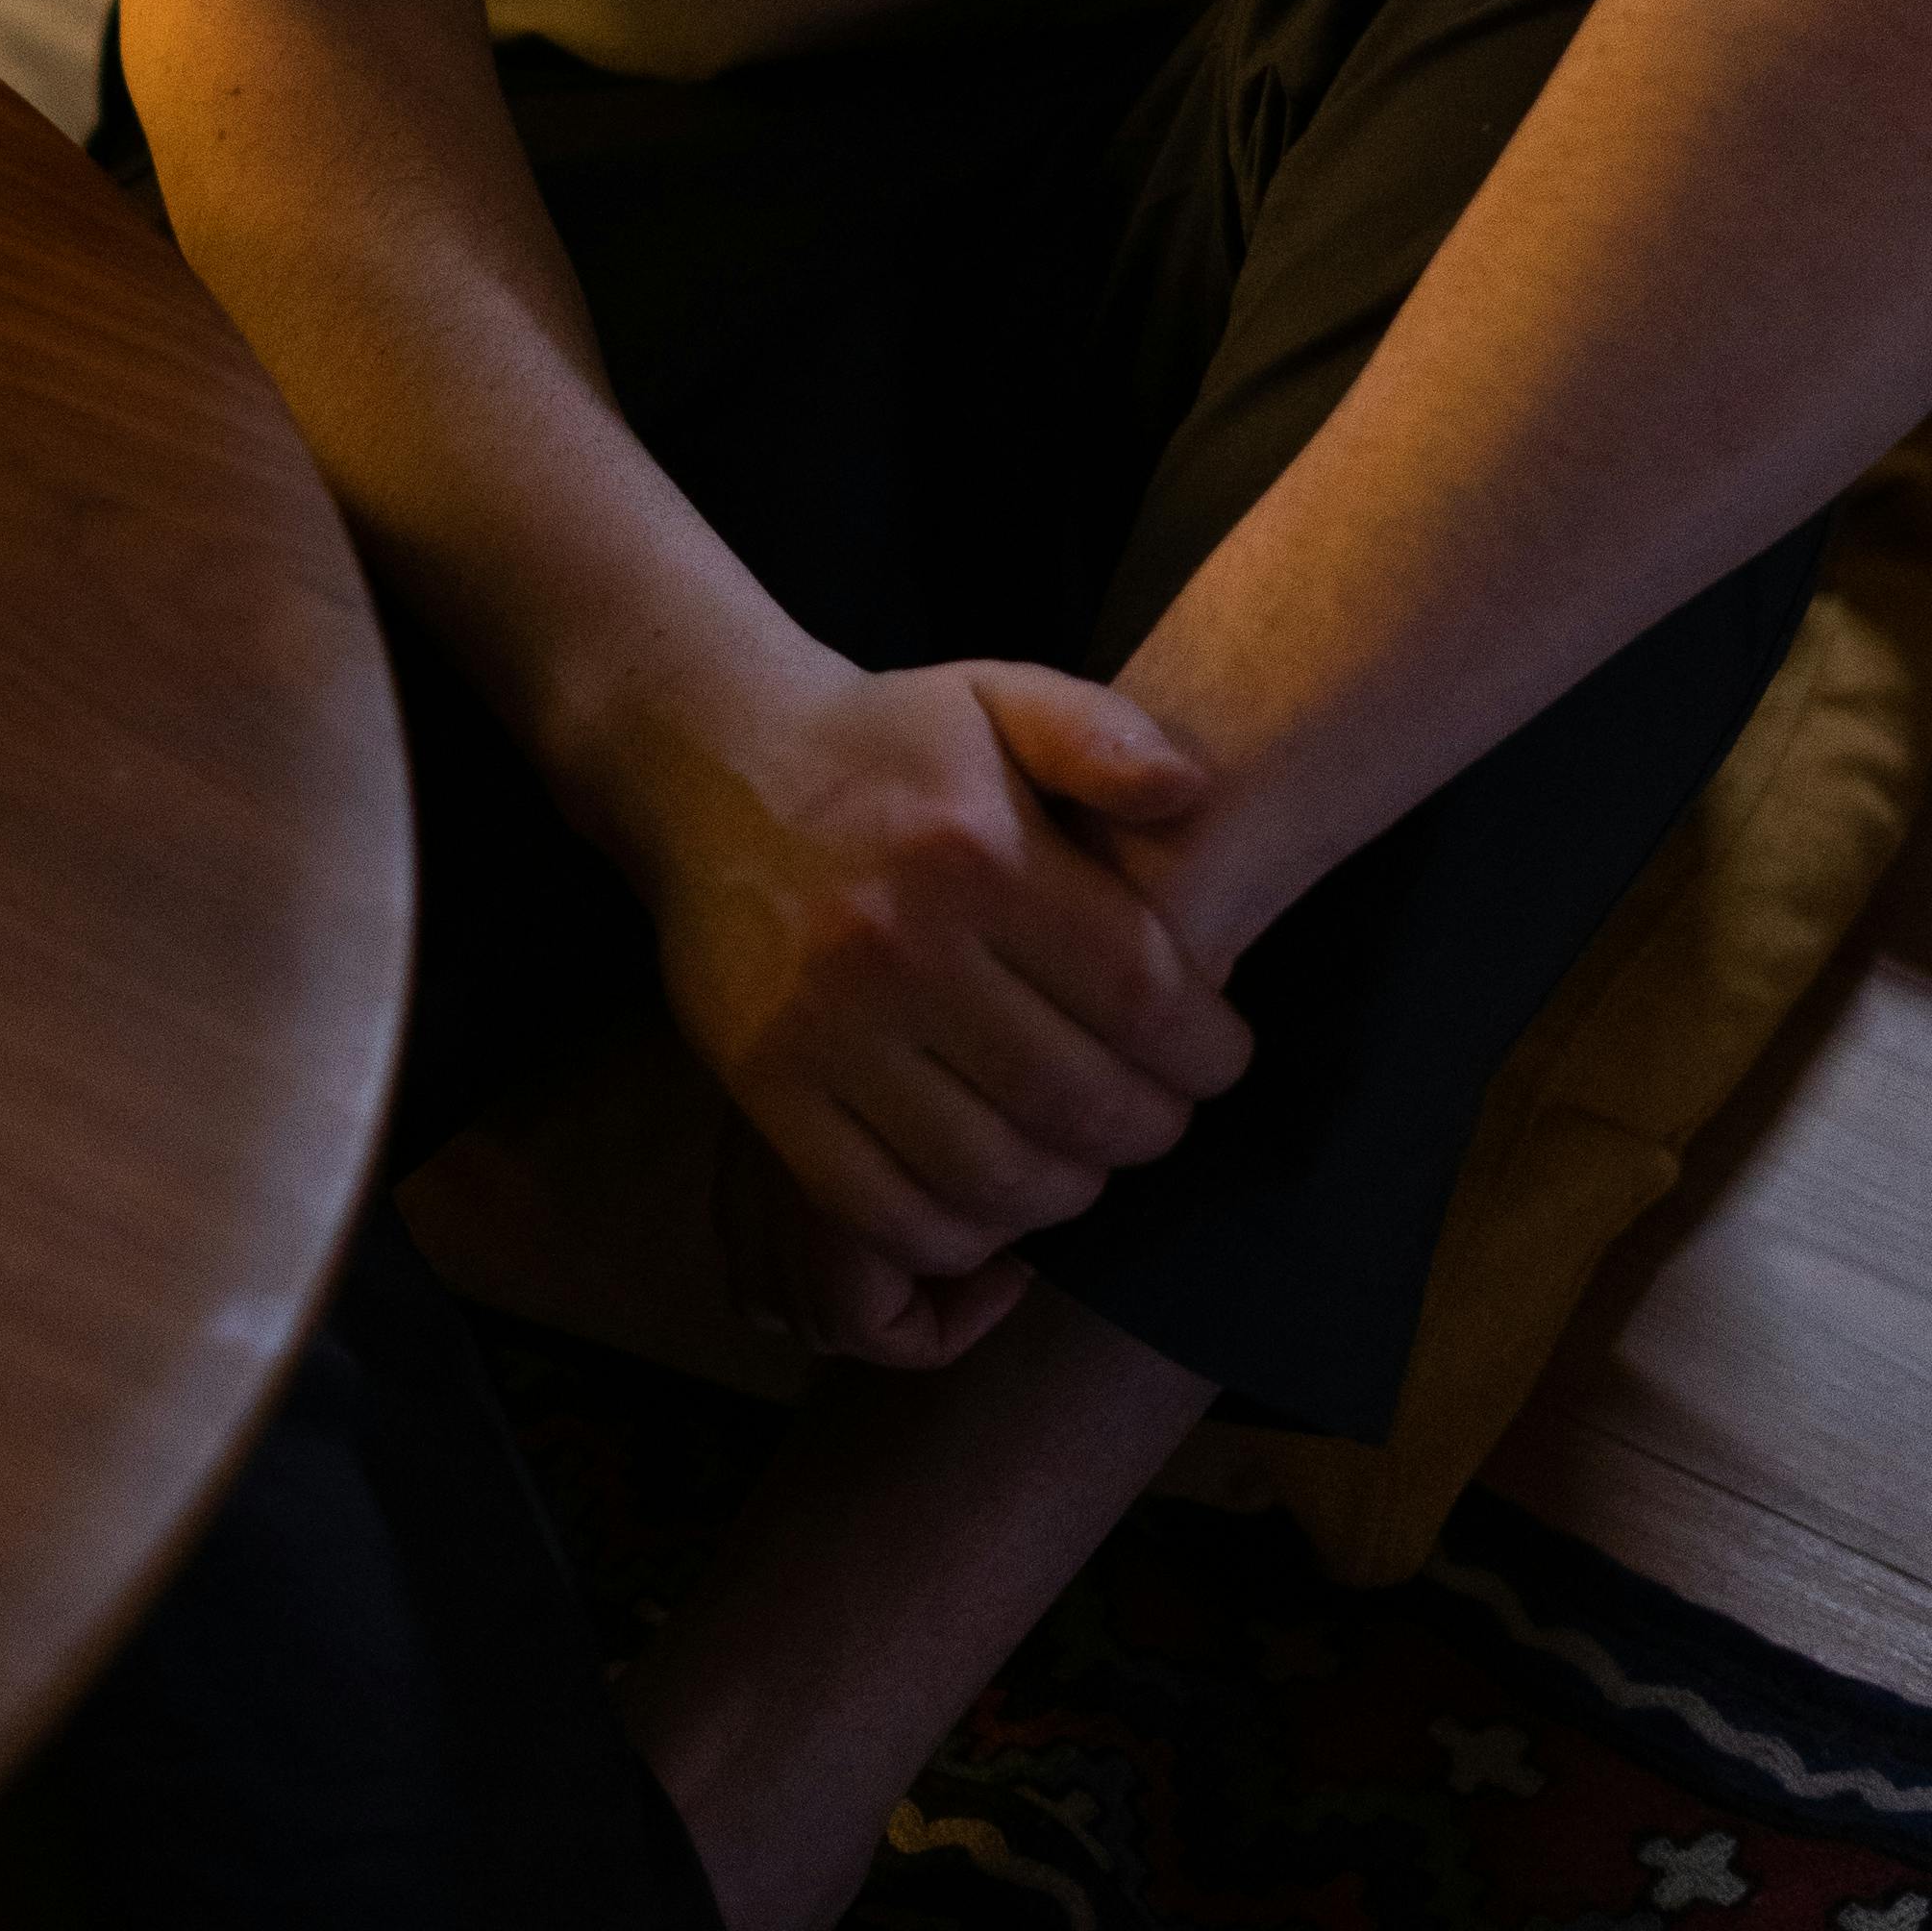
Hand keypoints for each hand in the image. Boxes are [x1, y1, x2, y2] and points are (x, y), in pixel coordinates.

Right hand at [629, 644, 1253, 1348]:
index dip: (1204, 1052)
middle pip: (1074, 1098)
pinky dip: (957, 1233)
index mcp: (975, 850)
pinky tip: (989, 1202)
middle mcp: (898, 941)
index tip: (1219, 1061)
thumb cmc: (885, 746)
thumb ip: (1103, 733)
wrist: (712, 762)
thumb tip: (1192, 790)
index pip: (1138, 994)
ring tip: (1083, 1160)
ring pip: (989, 1171)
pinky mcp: (763, 1083)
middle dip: (1147, 1130)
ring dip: (1065, 1191)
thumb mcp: (998, 696)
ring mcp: (821, 1022)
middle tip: (1159, 1120)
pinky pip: (882, 1208)